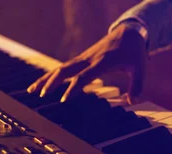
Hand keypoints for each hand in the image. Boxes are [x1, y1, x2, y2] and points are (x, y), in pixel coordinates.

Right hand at [27, 24, 146, 101]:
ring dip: (45, 79)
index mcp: (102, 62)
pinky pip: (63, 68)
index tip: (64, 100)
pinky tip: (42, 85)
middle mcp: (89, 59)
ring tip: (31, 91)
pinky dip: (51, 76)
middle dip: (52, 82)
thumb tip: (133, 102)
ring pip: (60, 68)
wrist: (127, 33)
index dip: (74, 88)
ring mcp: (83, 58)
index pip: (84, 77)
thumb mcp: (140, 68)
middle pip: (65, 70)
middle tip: (41, 95)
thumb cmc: (133, 52)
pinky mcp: (81, 59)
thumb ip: (137, 85)